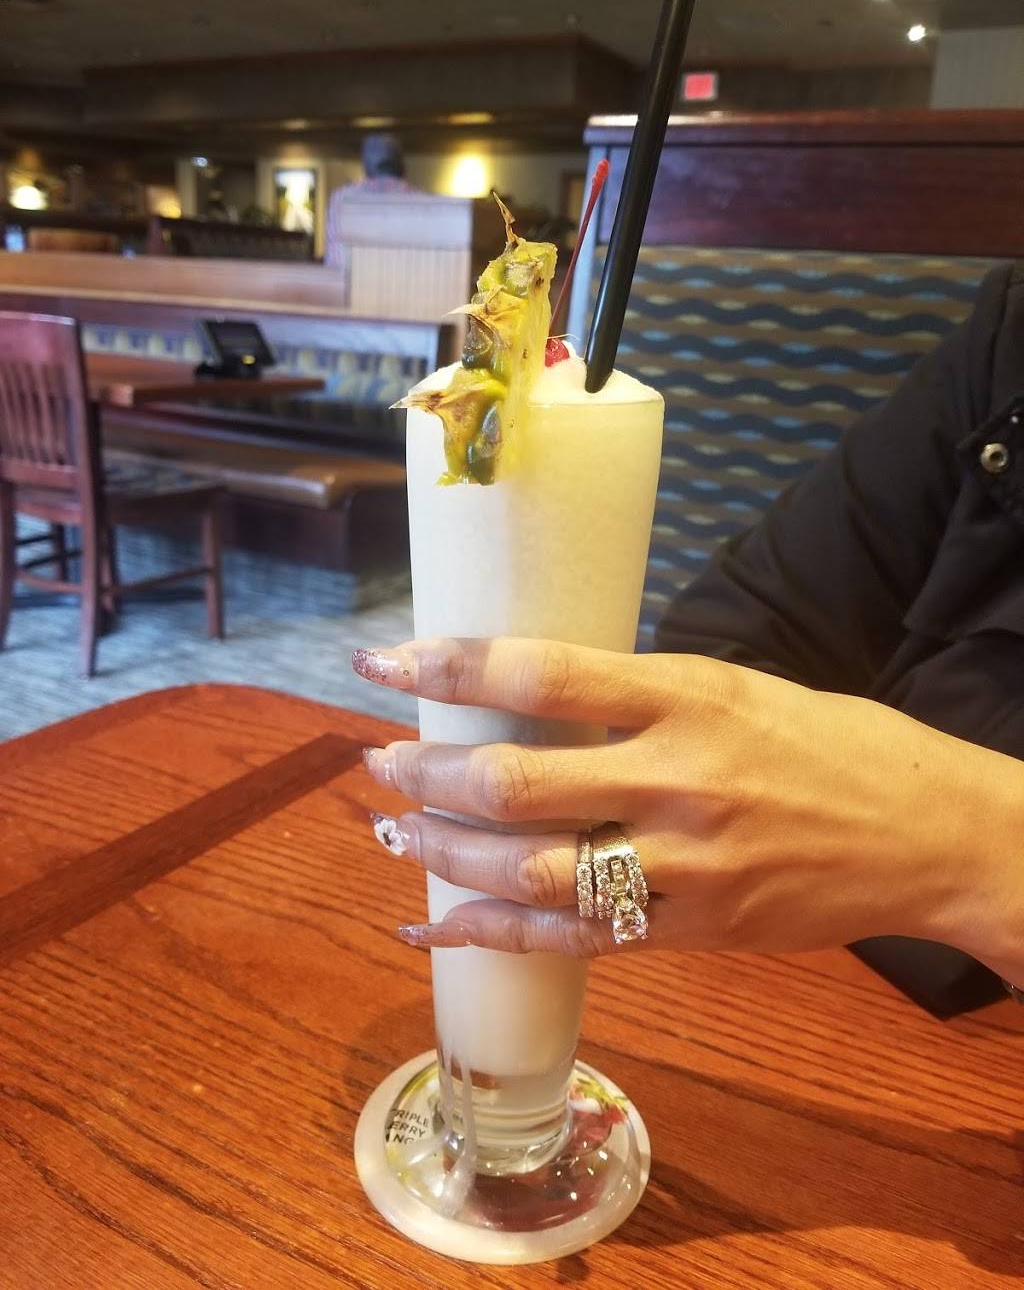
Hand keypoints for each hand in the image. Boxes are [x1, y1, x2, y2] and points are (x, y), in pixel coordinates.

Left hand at [353, 638, 1023, 973]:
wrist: (927, 835)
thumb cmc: (832, 744)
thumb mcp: (736, 686)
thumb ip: (639, 696)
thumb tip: (534, 696)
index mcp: (689, 696)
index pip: (540, 672)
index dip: (447, 664)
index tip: (380, 662)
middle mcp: (677, 779)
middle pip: (515, 780)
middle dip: (426, 769)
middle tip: (376, 759)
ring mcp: (681, 866)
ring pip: (527, 867)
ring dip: (441, 850)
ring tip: (389, 830)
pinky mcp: (689, 931)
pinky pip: (567, 939)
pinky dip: (485, 935)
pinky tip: (430, 926)